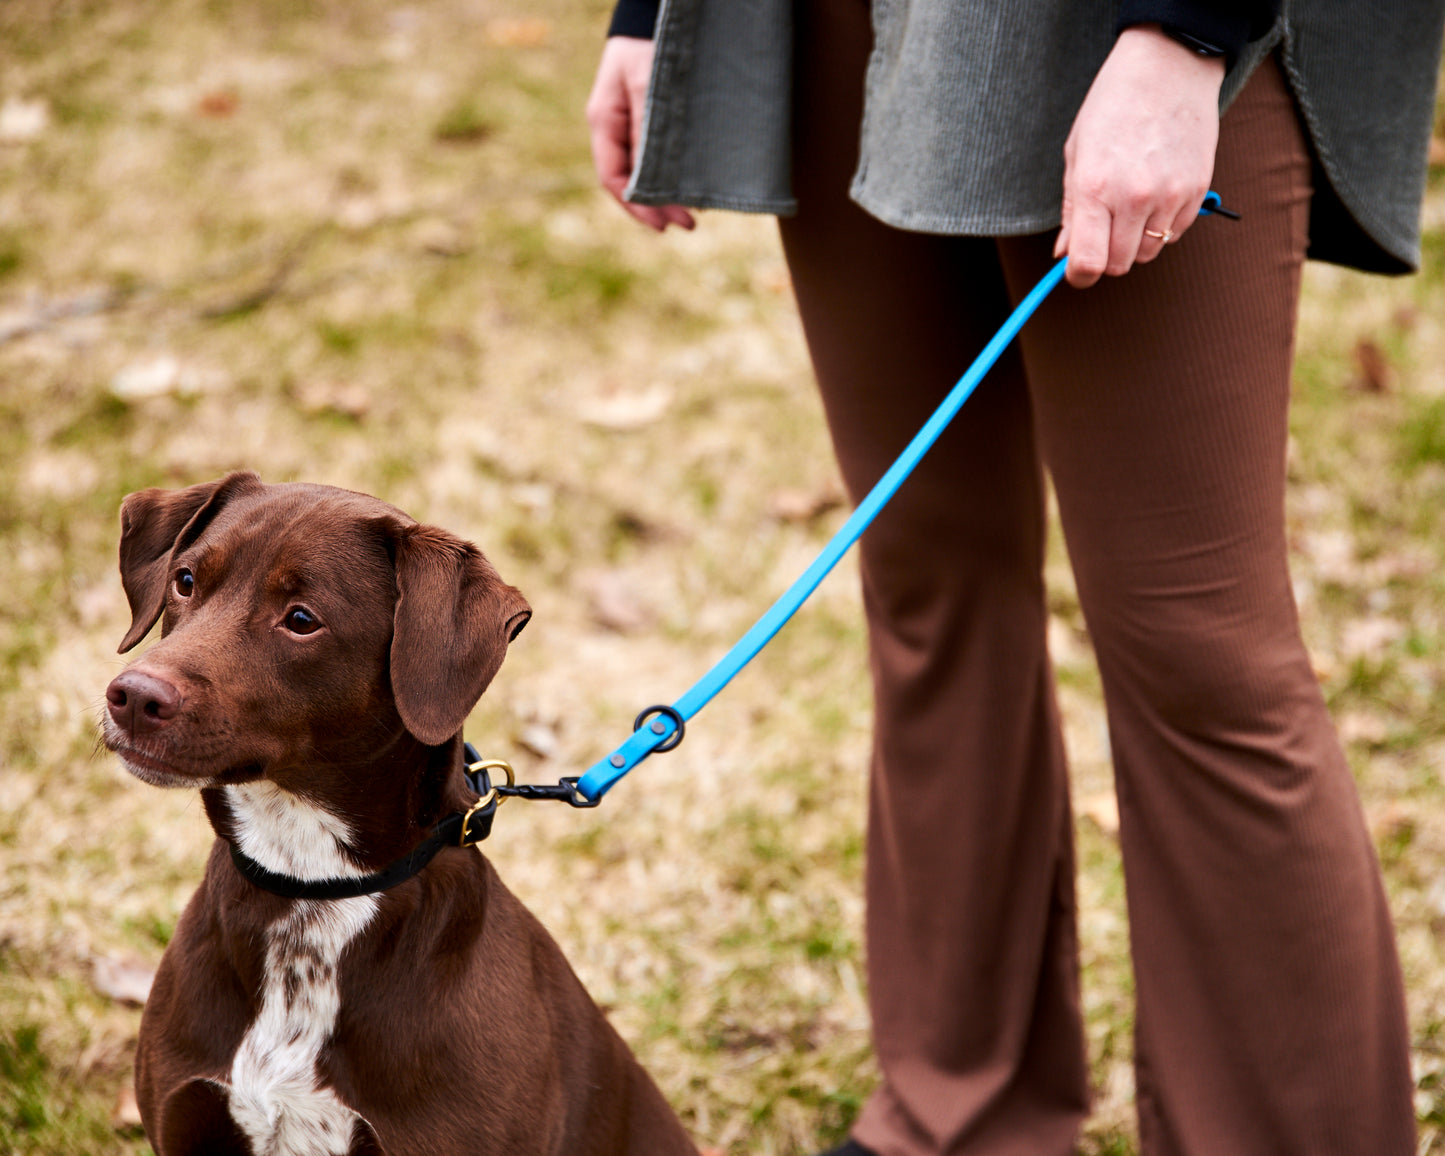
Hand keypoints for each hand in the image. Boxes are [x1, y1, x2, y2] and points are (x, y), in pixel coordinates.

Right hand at [585, 36, 695, 231]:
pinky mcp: (654, 117)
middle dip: (656, 206)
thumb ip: (647, 134)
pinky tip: (693, 185)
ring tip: (693, 212)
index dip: (636, 206)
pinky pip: (660, 154)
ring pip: (646, 170)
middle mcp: (616, 127)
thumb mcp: (647, 86)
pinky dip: (675, 173)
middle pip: (630, 180)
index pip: (613, 178)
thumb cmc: (650, 42)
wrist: (657, 10)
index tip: (663, 225)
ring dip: (667, 194)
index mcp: (605, 122)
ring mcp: (633, 123)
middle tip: (688, 225)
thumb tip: (651, 182)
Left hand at [1055, 25, 1223, 287]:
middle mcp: (1134, 198)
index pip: (1088, 264)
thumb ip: (1071, 211)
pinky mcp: (1197, 190)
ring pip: (1148, 253)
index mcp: (1095, 188)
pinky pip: (1175, 233)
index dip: (1078, 275)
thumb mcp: (1077, 154)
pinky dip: (1163, 226)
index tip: (1076, 269)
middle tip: (1103, 230)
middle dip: (1105, 257)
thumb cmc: (1113, 108)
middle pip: (1118, 265)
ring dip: (1136, 242)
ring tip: (1130, 206)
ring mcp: (1170, 195)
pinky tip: (1156, 194)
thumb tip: (1063, 255)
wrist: (1168, 68)